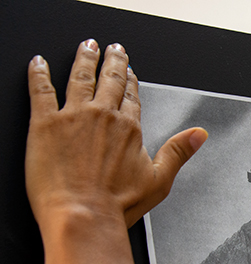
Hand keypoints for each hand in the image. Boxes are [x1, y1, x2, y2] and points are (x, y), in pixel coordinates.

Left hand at [25, 39, 207, 230]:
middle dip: (112, 62)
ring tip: (86, 47)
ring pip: (79, 77)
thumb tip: (199, 135)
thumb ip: (179, 152)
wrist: (83, 216)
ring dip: (83, 59)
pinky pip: (41, 89)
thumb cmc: (117, 204)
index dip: (131, 82)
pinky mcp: (45, 123)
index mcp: (129, 129)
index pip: (132, 97)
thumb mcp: (160, 180)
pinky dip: (39, 73)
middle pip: (109, 80)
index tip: (130, 73)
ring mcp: (73, 117)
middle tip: (113, 49)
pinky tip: (39, 64)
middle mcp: (103, 116)